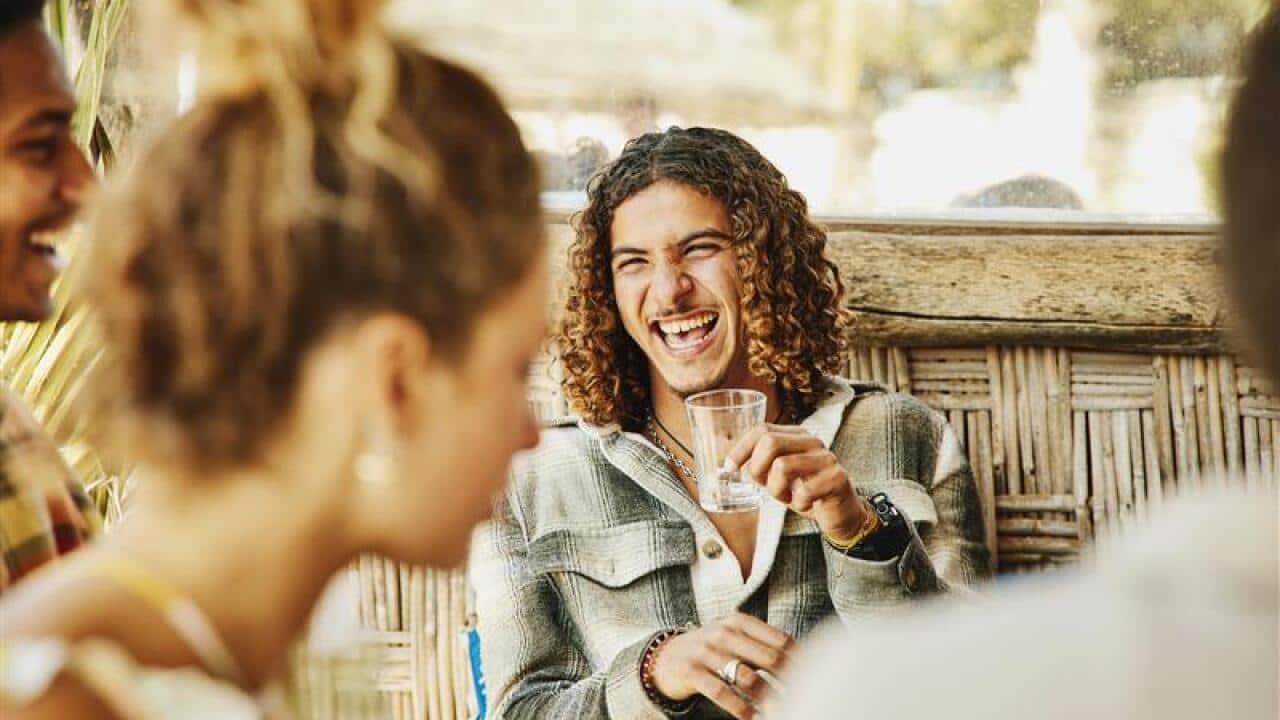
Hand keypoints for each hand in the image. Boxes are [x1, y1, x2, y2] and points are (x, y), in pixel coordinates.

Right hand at [649, 613, 794, 718]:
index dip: (800, 660)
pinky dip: (740, 707)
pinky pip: (721, 692)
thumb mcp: (733, 638)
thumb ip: (761, 644)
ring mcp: (706, 652)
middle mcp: (723, 633)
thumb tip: (800, 659)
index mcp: (739, 622)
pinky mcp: (692, 672)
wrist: (665, 657)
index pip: (779, 640)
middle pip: (768, 658)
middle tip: (808, 697)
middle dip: (790, 680)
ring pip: (747, 677)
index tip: (817, 677)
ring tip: (784, 711)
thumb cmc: (710, 649)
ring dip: (769, 698)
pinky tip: (753, 718)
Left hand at [724, 425, 870, 539]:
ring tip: (786, 497)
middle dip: (757, 468)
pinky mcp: (837, 478)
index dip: (741, 449)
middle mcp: (812, 442)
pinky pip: (804, 491)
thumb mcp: (778, 478)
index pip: (762, 429)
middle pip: (770, 441)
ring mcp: (826, 458)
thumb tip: (733, 465)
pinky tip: (805, 505)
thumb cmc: (807, 493)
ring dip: (776, 489)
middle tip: (762, 485)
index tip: (729, 468)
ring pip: (782, 466)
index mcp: (797, 436)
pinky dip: (798, 503)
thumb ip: (759, 467)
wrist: (840, 513)